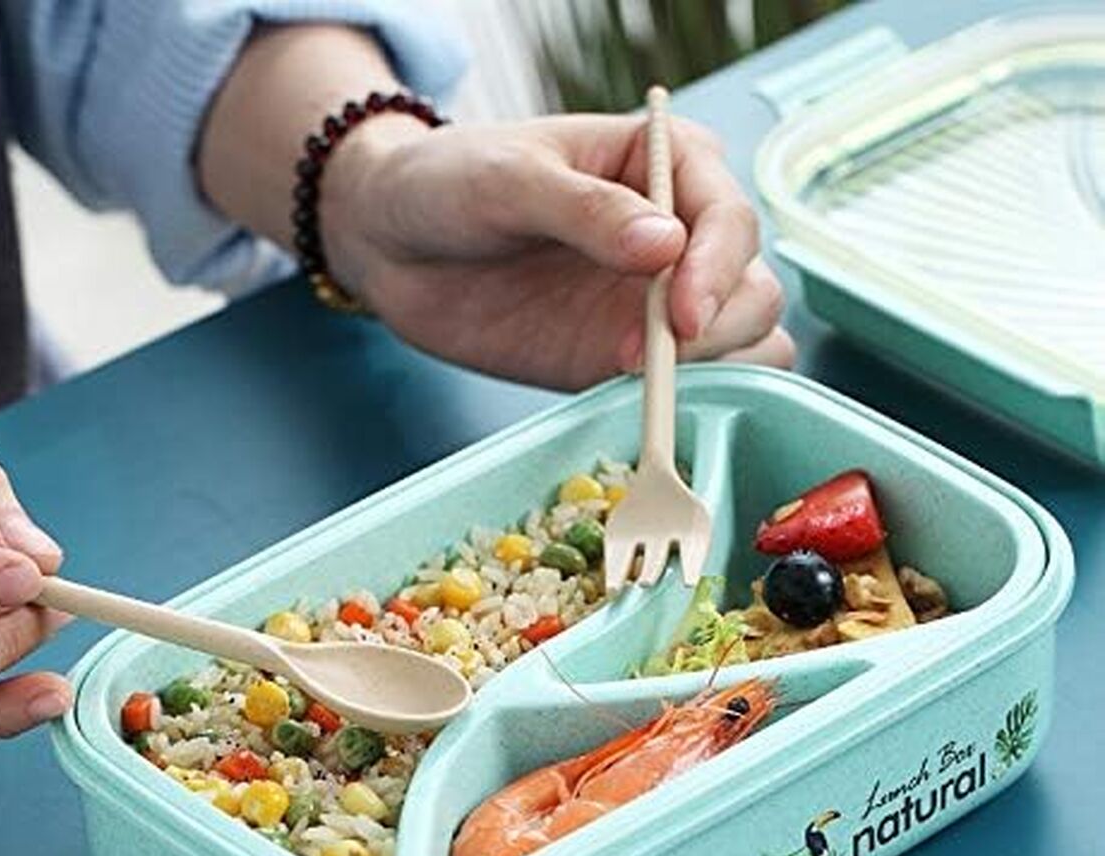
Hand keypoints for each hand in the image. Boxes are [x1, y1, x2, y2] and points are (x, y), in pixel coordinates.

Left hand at [323, 113, 792, 389]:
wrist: (392, 245)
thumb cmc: (450, 183)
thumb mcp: (510, 180)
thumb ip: (586, 210)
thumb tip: (665, 246)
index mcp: (667, 167)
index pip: (730, 220)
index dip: (717, 270)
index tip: (678, 313)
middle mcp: (677, 238)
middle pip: (750, 290)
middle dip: (719, 327)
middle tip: (653, 353)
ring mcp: (653, 304)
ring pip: (741, 344)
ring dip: (716, 368)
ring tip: (640, 376)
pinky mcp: (621, 359)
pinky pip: (686, 386)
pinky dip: (683, 401)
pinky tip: (633, 399)